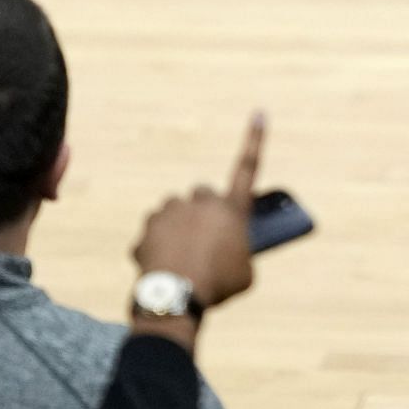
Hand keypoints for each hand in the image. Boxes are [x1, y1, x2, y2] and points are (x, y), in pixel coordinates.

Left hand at [131, 112, 266, 311]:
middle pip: (203, 195)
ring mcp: (172, 211)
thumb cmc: (219, 286)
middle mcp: (202, 202)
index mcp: (233, 210)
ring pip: (175, 212)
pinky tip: (162, 266)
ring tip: (181, 257)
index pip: (249, 167)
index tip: (259, 112)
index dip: (256, 139)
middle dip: (202, 210)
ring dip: (178, 227)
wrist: (177, 296)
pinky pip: (154, 232)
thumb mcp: (244, 272)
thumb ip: (239, 253)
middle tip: (203, 239)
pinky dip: (157, 245)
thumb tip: (229, 251)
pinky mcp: (149, 225)